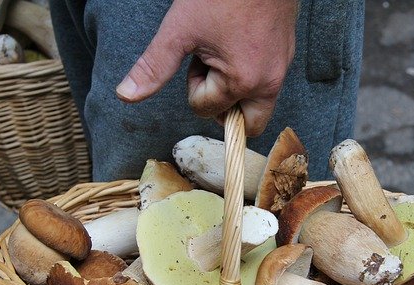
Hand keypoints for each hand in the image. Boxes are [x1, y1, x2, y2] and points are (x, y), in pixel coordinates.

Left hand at [116, 0, 298, 136]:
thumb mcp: (180, 30)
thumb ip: (154, 67)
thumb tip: (127, 94)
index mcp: (242, 81)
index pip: (207, 109)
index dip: (195, 86)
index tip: (198, 58)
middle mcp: (269, 82)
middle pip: (247, 124)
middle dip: (225, 107)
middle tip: (214, 74)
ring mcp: (281, 70)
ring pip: (259, 105)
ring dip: (238, 92)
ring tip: (226, 56)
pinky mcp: (287, 57)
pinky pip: (269, 83)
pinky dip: (252, 76)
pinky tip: (240, 48)